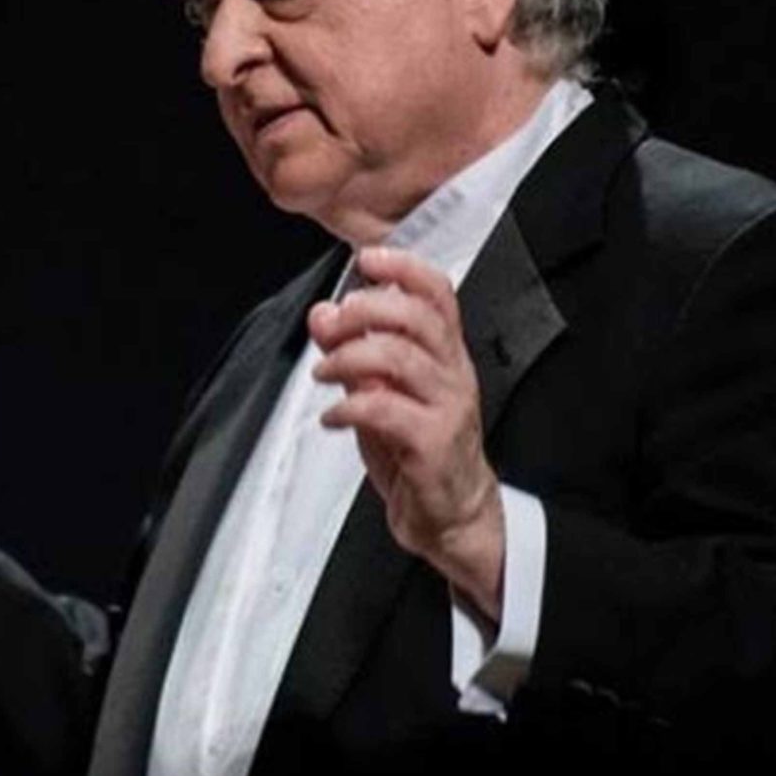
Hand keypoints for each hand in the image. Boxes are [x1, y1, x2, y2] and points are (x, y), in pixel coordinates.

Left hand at [309, 246, 505, 618]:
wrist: (451, 516)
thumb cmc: (418, 451)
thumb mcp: (380, 393)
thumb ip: (352, 352)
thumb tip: (322, 313)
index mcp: (445, 355)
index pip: (438, 295)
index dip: (404, 268)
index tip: (367, 259)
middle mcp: (453, 374)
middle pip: (417, 317)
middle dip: (365, 310)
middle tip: (333, 325)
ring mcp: (447, 407)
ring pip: (399, 358)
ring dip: (348, 358)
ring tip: (324, 373)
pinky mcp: (433, 443)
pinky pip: (386, 410)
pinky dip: (348, 406)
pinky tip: (332, 416)